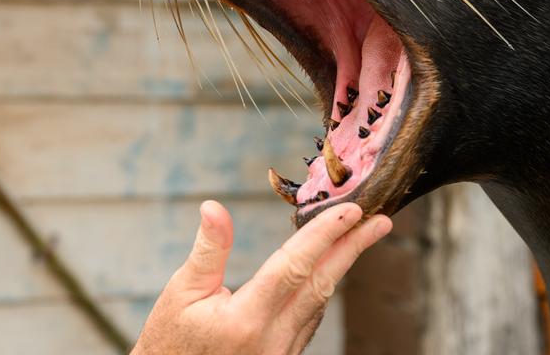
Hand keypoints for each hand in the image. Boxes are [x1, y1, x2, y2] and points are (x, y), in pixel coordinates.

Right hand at [132, 200, 391, 354]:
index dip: (324, 235)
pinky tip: (329, 272)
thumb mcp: (180, 292)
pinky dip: (321, 292)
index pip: (295, 267)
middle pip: (322, 285)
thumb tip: (214, 208)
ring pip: (319, 304)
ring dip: (340, 268)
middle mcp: (272, 341)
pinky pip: (309, 322)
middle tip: (380, 220)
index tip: (349, 210)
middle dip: (352, 249)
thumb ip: (208, 250)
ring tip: (359, 237)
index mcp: (246, 320)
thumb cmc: (169, 341)